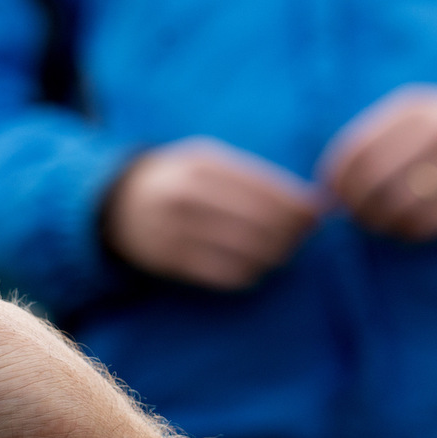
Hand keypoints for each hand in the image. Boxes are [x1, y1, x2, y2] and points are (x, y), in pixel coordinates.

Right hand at [104, 137, 320, 290]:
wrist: (118, 204)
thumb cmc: (181, 180)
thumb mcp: (208, 163)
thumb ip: (253, 179)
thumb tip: (311, 207)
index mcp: (203, 165)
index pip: (267, 189)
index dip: (300, 206)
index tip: (317, 215)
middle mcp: (188, 195)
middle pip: (261, 223)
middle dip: (292, 233)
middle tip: (303, 238)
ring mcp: (176, 229)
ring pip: (247, 251)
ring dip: (273, 256)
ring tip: (281, 253)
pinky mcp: (169, 260)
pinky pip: (224, 274)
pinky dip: (249, 274)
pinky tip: (254, 268)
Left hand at [321, 85, 436, 241]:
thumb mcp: (412, 117)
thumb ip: (370, 141)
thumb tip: (327, 186)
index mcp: (413, 110)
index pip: (356, 150)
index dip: (335, 180)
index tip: (330, 196)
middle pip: (373, 180)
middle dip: (353, 205)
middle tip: (350, 215)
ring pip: (397, 205)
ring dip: (376, 222)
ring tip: (374, 223)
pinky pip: (425, 223)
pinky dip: (404, 232)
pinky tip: (401, 228)